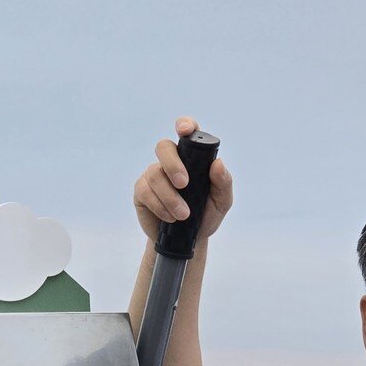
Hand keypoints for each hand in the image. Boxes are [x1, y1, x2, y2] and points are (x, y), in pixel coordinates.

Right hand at [133, 116, 233, 240]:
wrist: (188, 241)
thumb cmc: (205, 215)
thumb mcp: (221, 202)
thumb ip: (223, 183)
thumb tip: (218, 163)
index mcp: (192, 158)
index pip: (187, 134)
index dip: (184, 125)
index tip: (184, 130)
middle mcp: (171, 162)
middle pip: (164, 147)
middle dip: (173, 164)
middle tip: (184, 184)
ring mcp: (154, 175)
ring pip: (155, 173)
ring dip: (170, 196)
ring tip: (183, 215)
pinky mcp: (141, 191)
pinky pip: (145, 191)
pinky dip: (159, 205)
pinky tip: (170, 217)